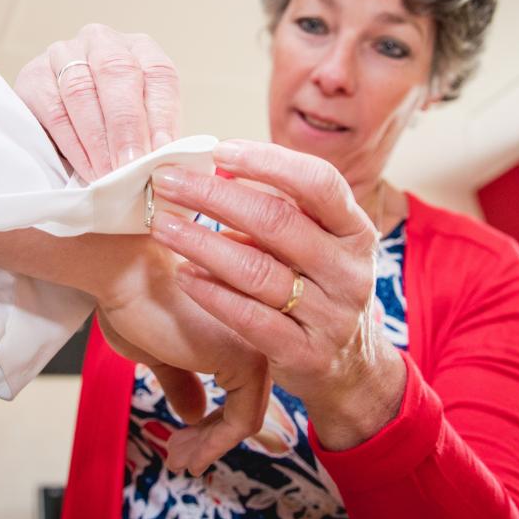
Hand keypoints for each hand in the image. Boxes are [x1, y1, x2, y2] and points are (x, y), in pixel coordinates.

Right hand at [14, 23, 180, 180]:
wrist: (66, 125)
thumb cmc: (114, 126)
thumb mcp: (143, 126)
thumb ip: (156, 139)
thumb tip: (169, 161)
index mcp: (141, 49)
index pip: (159, 74)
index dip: (162, 115)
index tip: (162, 152)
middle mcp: (103, 42)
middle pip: (118, 73)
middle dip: (126, 126)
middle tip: (130, 165)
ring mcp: (64, 53)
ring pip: (81, 90)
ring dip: (97, 139)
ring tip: (109, 174)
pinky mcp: (33, 75)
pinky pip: (53, 108)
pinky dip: (72, 143)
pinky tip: (85, 166)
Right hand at [94, 244, 270, 475]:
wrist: (124, 270)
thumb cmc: (133, 296)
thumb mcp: (158, 347)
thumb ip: (181, 378)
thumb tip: (193, 412)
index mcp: (243, 323)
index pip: (240, 383)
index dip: (211, 419)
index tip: (181, 439)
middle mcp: (261, 331)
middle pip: (246, 400)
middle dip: (209, 436)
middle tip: (179, 456)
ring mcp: (260, 345)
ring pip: (246, 415)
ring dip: (208, 445)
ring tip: (177, 458)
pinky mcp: (248, 360)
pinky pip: (241, 420)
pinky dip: (213, 444)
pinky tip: (183, 453)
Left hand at [147, 140, 406, 450]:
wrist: (351, 367)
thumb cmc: (319, 286)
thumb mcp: (319, 244)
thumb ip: (281, 210)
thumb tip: (219, 171)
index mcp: (355, 230)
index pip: (319, 182)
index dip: (269, 162)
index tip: (219, 150)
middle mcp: (349, 271)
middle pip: (278, 222)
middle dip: (215, 197)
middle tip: (168, 182)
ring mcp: (331, 316)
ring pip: (258, 271)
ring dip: (202, 243)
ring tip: (163, 226)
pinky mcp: (305, 355)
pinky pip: (250, 318)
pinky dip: (212, 293)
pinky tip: (183, 274)